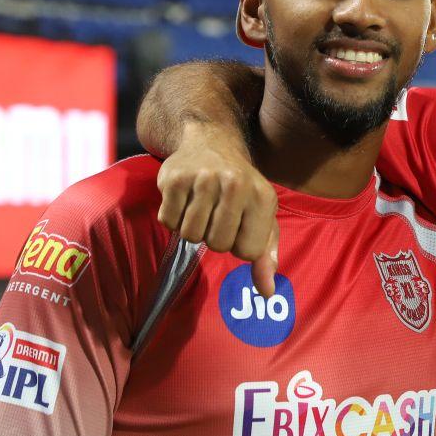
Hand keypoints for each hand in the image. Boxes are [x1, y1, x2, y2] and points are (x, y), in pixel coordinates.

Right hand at [155, 124, 279, 296]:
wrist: (211, 142)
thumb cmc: (241, 188)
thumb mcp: (262, 216)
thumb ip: (266, 255)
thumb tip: (267, 292)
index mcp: (262, 197)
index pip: (248, 252)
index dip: (240, 246)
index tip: (239, 227)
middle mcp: (235, 184)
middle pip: (218, 245)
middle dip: (215, 238)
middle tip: (217, 216)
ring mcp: (203, 179)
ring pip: (191, 236)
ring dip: (193, 229)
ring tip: (201, 208)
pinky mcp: (174, 178)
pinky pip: (168, 222)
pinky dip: (173, 219)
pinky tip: (184, 200)